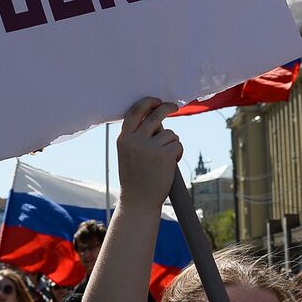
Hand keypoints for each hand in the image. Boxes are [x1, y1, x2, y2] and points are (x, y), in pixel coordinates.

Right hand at [116, 97, 182, 211]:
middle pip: (156, 115)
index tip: (156, 101)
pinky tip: (170, 165)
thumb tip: (156, 119)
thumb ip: (137, 137)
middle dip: (167, 107)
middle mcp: (135, 140)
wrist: (139, 201)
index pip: (135, 112)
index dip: (147, 103)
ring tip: (165, 159)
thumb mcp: (129, 154)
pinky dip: (178, 152)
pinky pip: (177, 145)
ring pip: (170, 134)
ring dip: (172, 143)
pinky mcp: (164, 154)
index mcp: (124, 139)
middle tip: (174, 106)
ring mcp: (150, 147)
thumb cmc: (135, 179)